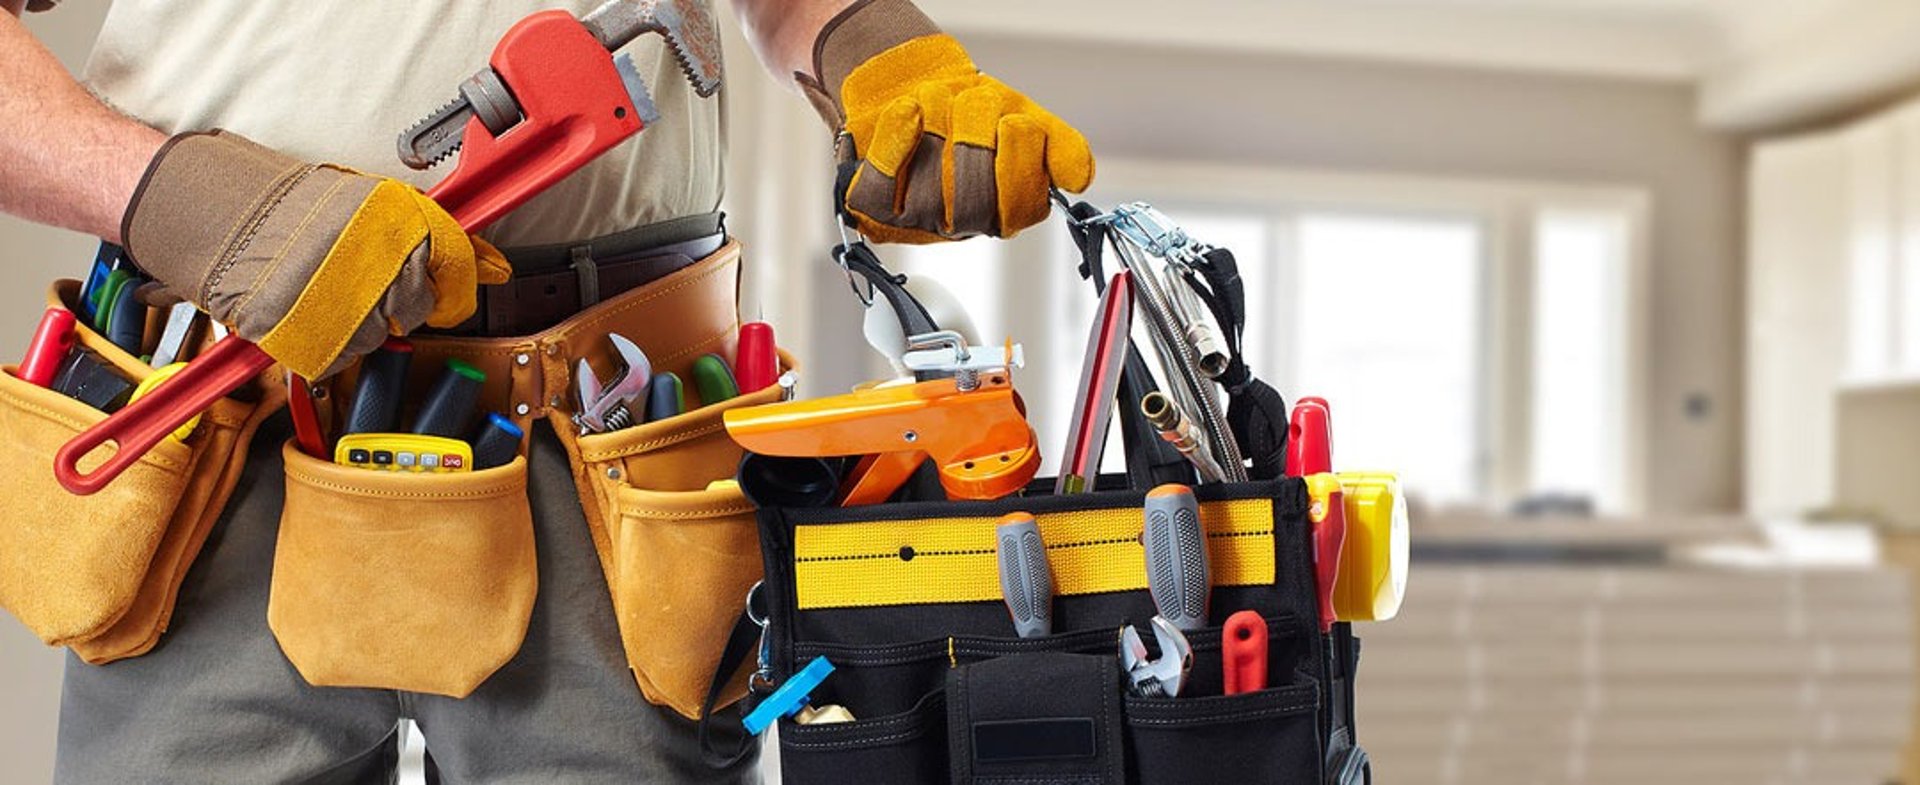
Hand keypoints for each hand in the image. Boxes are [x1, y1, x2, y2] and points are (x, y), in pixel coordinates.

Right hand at [121, 131, 509, 377]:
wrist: (215, 219)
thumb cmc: (286, 208)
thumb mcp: (366, 205)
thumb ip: (432, 237)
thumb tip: (493, 265)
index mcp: (399, 219)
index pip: (457, 262)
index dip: (458, 279)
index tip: (454, 285)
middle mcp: (382, 261)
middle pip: (420, 305)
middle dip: (399, 299)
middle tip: (360, 280)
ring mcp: (352, 304)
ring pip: (383, 334)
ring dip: (361, 320)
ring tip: (326, 289)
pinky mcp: (319, 340)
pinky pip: (344, 355)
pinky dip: (331, 340)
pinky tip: (310, 310)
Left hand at [799, 0, 1093, 243]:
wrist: (916, 85)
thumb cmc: (972, 110)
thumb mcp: (1026, 118)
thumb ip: (1061, 148)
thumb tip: (1080, 179)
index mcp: (1005, 212)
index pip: (1021, 208)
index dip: (1018, 160)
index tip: (1013, 122)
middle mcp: (961, 223)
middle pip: (973, 201)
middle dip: (975, 137)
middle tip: (972, 103)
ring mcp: (916, 219)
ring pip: (930, 188)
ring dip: (937, 124)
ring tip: (937, 100)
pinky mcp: (876, 206)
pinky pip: (881, 187)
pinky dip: (895, 140)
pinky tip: (907, 114)